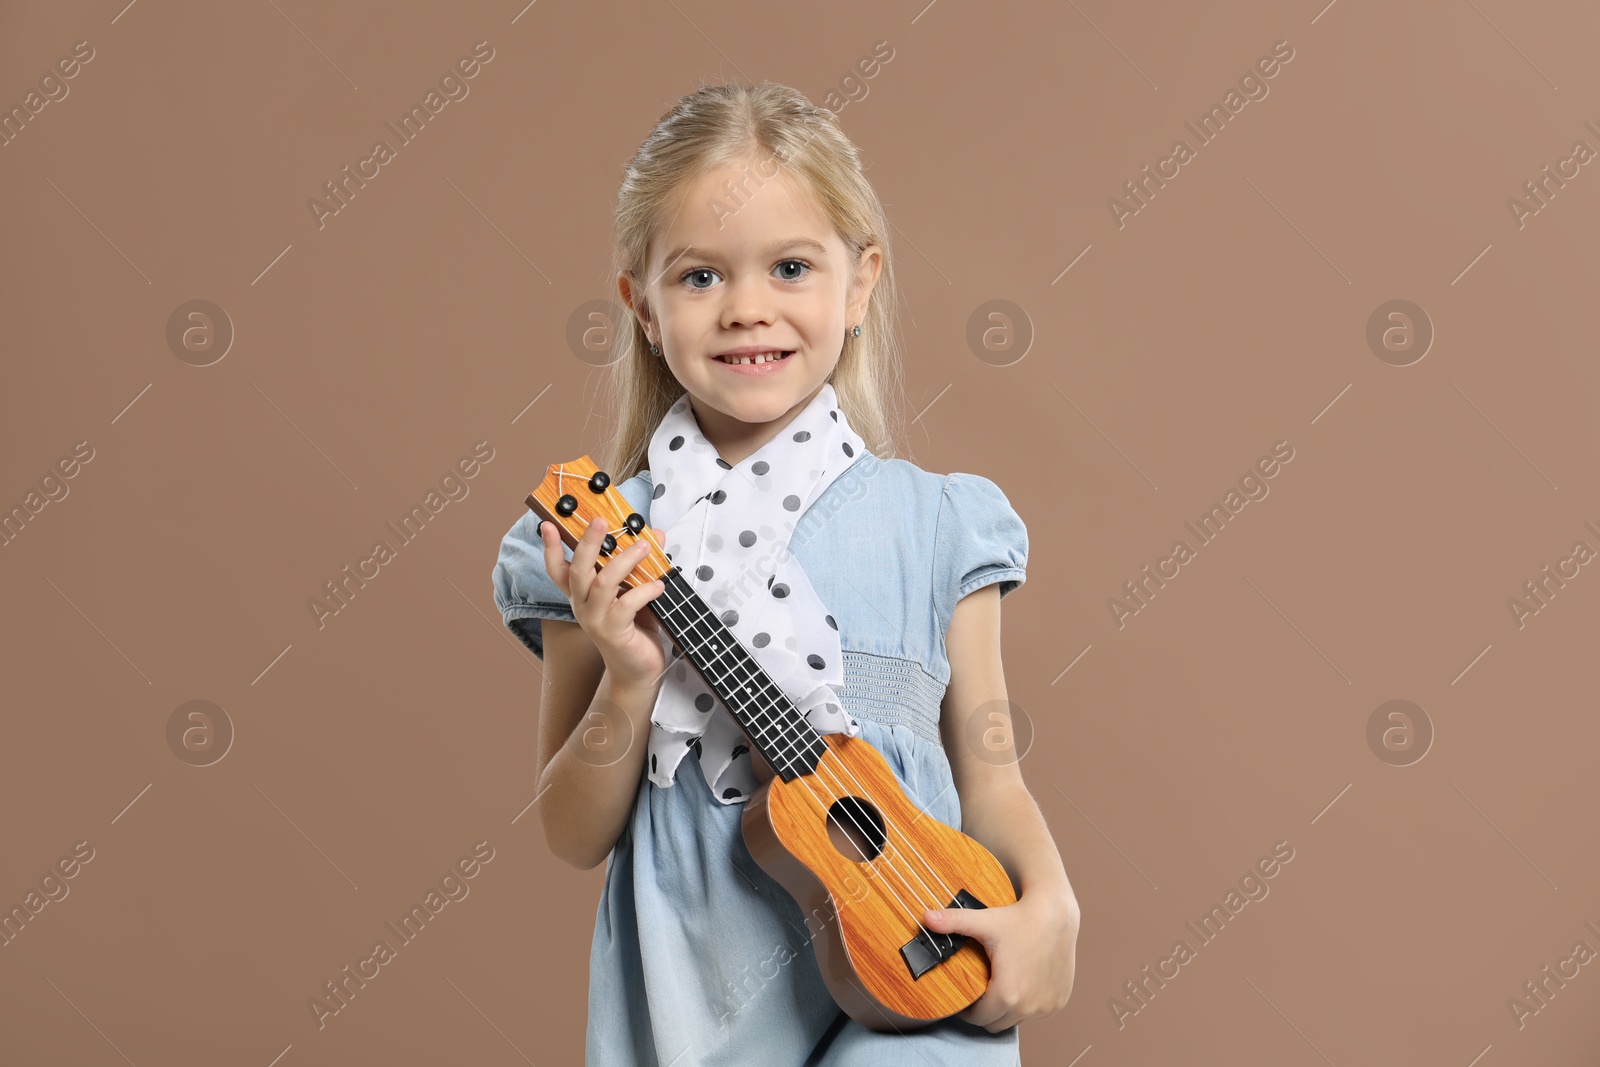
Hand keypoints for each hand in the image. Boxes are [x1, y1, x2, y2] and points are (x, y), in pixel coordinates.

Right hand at [542, 515, 669, 689]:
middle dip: (588, 542)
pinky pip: (626, 606)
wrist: (638, 669)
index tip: (548, 524)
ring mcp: (595, 620)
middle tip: (601, 520)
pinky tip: (659, 585)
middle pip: (578, 569)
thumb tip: (656, 534)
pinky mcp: (612, 633)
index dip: (551, 547)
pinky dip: (643, 592)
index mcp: (581, 594)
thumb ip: (643, 563)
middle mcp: (582, 605)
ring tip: (645, 547)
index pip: (558, 568)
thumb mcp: (637, 590)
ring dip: (625, 561)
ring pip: (603, 583)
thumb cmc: (635, 627)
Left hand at [922, 885, 1079, 1031]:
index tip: (965, 997)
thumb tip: (925, 917)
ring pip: (1017, 1020)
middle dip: (985, 1012)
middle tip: (979, 993)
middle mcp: (1029, 1006)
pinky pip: (1036, 1012)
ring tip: (999, 987)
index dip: (967, 1009)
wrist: (1056, 913)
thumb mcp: (984, 921)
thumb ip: (953, 922)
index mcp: (1007, 993)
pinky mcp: (1059, 1001)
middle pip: (996, 1023)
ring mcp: (1046, 1005)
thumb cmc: (1019, 918)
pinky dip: (1027, 1005)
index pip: (978, 1017)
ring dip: (1006, 1010)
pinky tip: (1021, 985)